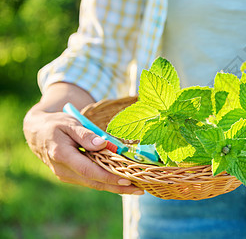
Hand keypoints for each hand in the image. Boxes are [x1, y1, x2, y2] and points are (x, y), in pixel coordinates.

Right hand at [23, 107, 143, 194]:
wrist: (37, 133)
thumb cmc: (55, 124)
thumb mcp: (70, 123)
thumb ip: (86, 135)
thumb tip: (103, 144)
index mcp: (62, 155)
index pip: (89, 170)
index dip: (109, 177)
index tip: (127, 180)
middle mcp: (63, 170)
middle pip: (94, 182)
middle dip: (117, 187)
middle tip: (139, 190)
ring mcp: (66, 175)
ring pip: (94, 184)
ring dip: (114, 188)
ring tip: (136, 189)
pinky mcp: (71, 176)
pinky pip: (91, 181)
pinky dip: (107, 183)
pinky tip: (123, 183)